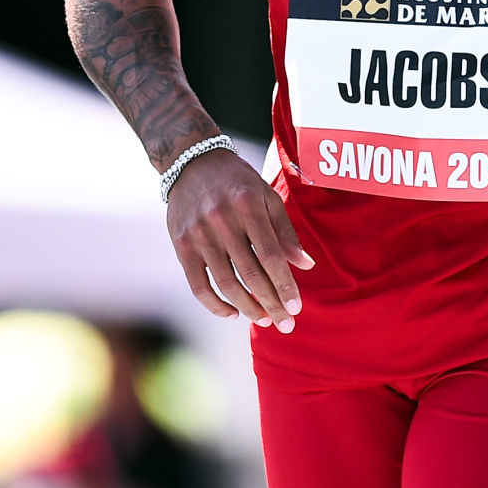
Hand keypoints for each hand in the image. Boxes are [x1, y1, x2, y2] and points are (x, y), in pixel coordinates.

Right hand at [164, 149, 314, 330]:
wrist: (191, 162)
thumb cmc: (237, 181)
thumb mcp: (265, 195)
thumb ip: (285, 231)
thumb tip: (306, 265)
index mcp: (247, 206)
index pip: (271, 256)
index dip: (285, 285)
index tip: (296, 307)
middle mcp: (222, 221)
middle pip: (251, 274)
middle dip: (272, 304)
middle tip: (286, 325)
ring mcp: (199, 235)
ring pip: (227, 283)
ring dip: (248, 308)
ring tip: (264, 320)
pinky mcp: (182, 246)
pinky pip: (199, 285)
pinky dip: (216, 305)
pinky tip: (233, 313)